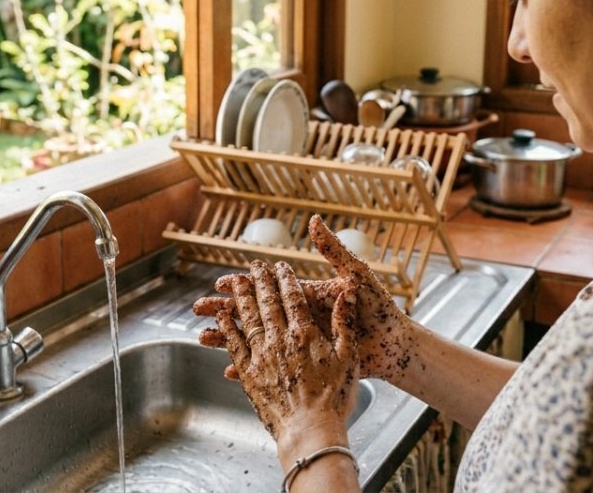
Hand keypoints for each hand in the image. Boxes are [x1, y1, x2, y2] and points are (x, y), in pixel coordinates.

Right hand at [194, 215, 420, 384]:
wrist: (395, 344)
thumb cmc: (378, 308)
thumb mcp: (355, 276)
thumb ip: (333, 250)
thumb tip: (314, 220)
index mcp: (306, 297)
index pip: (266, 289)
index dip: (243, 285)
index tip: (219, 282)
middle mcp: (298, 318)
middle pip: (253, 313)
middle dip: (225, 310)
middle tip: (197, 308)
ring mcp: (299, 342)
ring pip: (256, 341)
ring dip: (229, 340)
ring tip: (203, 339)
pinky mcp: (305, 363)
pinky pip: (272, 368)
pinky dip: (251, 369)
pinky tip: (230, 370)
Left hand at [213, 258, 358, 450]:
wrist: (310, 431)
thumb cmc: (334, 398)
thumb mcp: (349, 357)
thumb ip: (345, 322)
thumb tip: (348, 292)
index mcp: (305, 333)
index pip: (292, 296)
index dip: (285, 278)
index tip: (280, 266)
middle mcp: (279, 339)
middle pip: (266, 301)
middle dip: (260, 280)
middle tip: (254, 265)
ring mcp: (261, 356)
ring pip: (247, 318)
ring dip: (240, 297)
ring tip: (233, 282)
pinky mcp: (249, 374)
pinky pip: (234, 345)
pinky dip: (227, 328)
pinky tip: (222, 318)